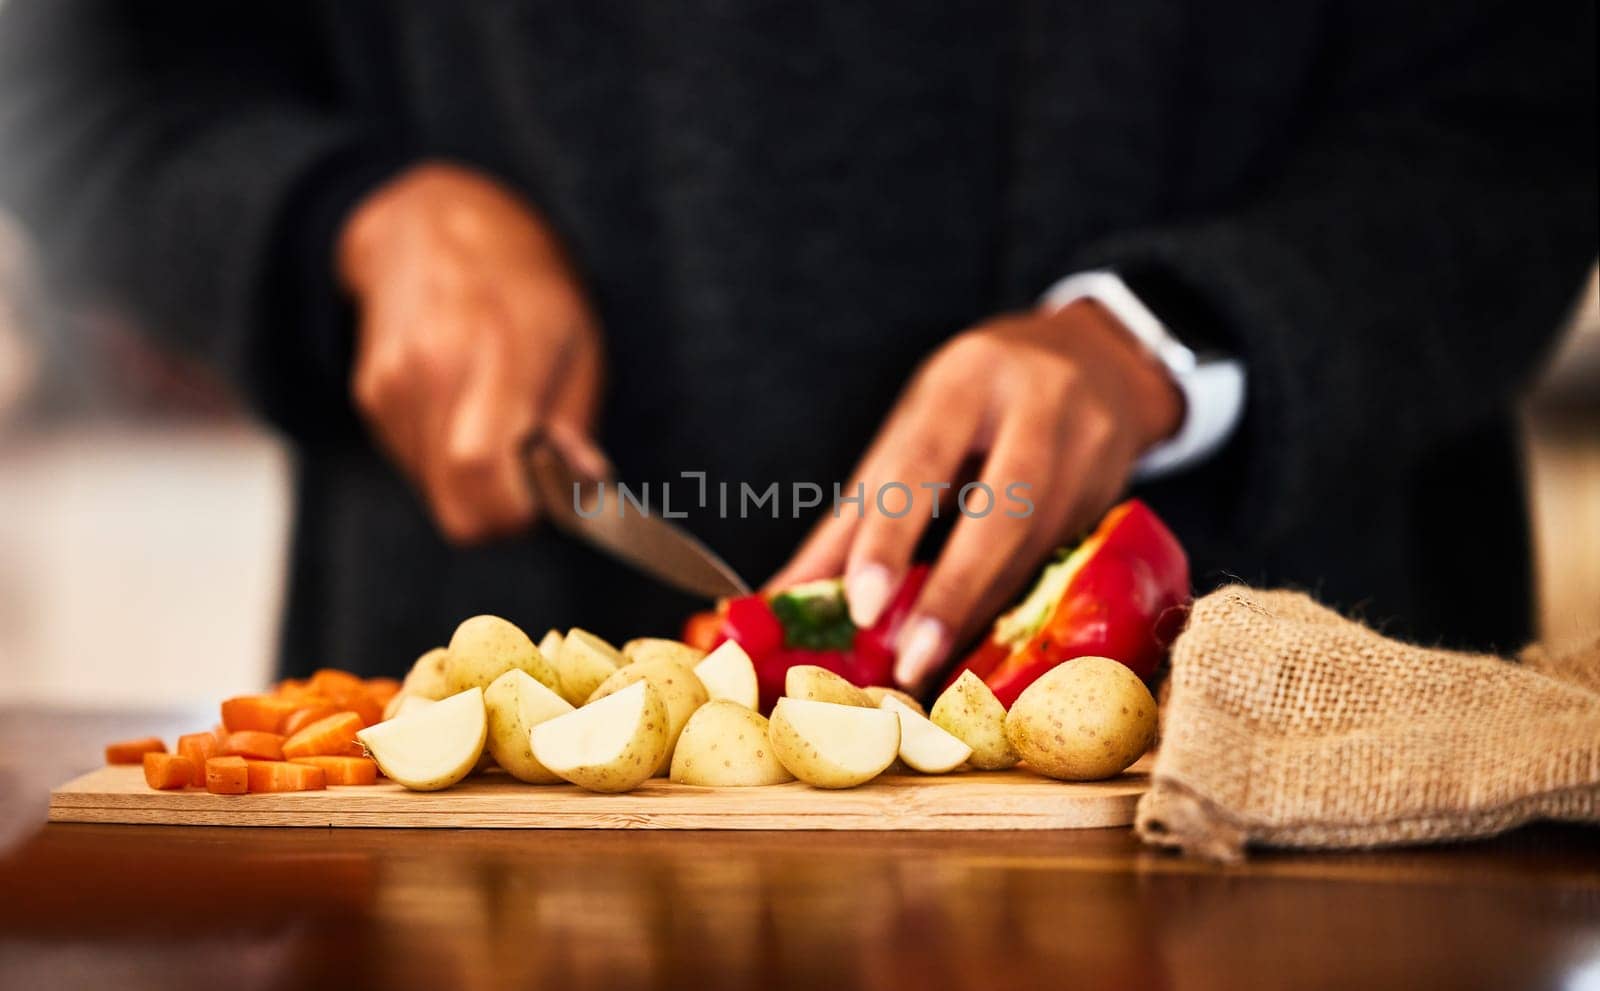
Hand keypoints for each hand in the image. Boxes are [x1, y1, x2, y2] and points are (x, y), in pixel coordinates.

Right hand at [339, 163, 606, 542]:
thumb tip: (583, 488)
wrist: (432, 222)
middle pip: (455, 504)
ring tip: (500, 426)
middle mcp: (434, 368)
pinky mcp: (371, 395)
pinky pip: (413, 464)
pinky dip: (445, 460)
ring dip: (473, 485)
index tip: (549, 502)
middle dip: (501, 514)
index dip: (517, 512)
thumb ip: (576, 421)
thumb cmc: (526, 281)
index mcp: (498, 350)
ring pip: (434, 492)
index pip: (482, 469)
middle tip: (534, 484)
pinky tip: (465, 410)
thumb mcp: (579, 338)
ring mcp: (393, 383)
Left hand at [768, 300, 1183, 690]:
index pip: (923, 459)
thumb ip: (856, 516)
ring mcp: (1089, 445)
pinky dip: (1014, 603)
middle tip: (908, 661)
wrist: (1099, 357)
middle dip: (952, 591)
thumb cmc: (980, 396)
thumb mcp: (916, 428)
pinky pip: (1060, 558)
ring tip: (933, 667)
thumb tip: (782, 597)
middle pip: (1001, 508)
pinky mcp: (1116, 489)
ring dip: (981, 611)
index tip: (860, 604)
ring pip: (1035, 542)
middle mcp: (1037, 404)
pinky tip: (981, 643)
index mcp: (966, 378)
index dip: (890, 535)